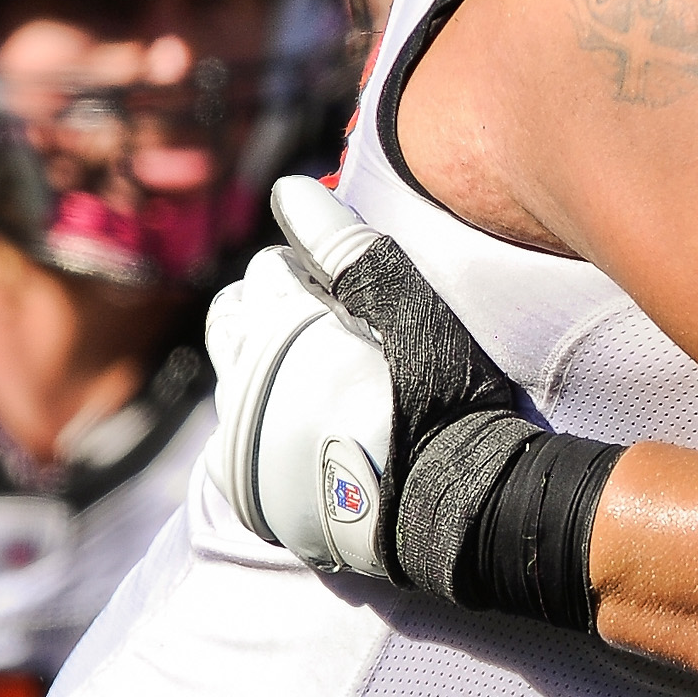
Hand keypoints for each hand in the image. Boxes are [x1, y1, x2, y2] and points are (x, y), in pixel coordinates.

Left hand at [208, 178, 530, 588]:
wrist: (462, 506)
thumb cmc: (446, 398)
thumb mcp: (410, 309)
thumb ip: (342, 245)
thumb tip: (287, 189)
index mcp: (275, 330)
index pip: (269, 269)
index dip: (318, 274)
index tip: (361, 299)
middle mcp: (241, 384)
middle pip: (235, 318)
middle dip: (277, 313)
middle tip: (340, 336)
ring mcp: (238, 443)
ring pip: (235, 379)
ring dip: (272, 372)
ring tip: (338, 390)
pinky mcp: (245, 493)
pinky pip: (236, 441)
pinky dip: (267, 430)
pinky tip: (318, 436)